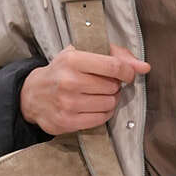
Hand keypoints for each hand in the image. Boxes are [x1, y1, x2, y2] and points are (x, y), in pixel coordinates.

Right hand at [19, 43, 148, 135]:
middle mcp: (70, 81)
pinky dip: (104, 113)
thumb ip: (114, 54)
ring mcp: (68, 104)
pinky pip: (101, 118)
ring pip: (109, 103)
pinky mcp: (68, 122)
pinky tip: (95, 106)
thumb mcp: (81, 53)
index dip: (127, 71)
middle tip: (105, 84)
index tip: (127, 74)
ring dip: (110, 100)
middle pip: (113, 87)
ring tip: (99, 95)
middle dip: (115, 86)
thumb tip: (143, 66)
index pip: (113, 66)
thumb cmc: (62, 70)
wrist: (33, 95)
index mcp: (73, 60)